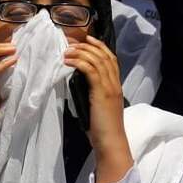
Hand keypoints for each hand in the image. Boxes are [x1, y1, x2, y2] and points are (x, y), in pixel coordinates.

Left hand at [64, 36, 132, 182]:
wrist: (110, 143)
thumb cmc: (101, 130)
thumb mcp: (96, 107)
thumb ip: (91, 94)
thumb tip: (77, 84)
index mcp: (115, 87)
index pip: (111, 60)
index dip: (100, 47)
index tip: (87, 40)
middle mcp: (115, 84)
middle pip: (105, 56)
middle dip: (89, 45)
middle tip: (73, 40)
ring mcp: (110, 88)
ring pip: (98, 61)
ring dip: (81, 52)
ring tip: (67, 50)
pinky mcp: (102, 93)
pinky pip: (91, 71)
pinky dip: (79, 62)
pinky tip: (68, 61)